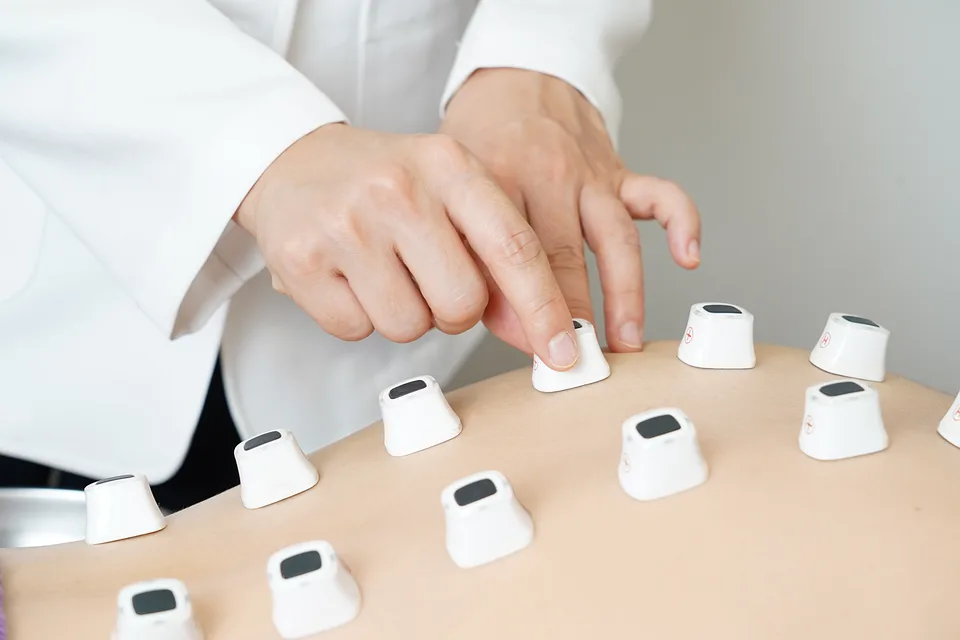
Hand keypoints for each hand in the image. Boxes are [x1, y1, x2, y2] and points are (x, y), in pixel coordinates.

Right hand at [235, 123, 581, 369]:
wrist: (289, 161)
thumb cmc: (382, 183)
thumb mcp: (445, 188)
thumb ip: (495, 249)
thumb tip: (538, 332)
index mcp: (448, 163)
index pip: (514, 246)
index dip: (544, 308)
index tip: (564, 350)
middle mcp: (398, 189)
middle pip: (463, 303)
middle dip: (453, 311)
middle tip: (427, 279)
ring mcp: (347, 225)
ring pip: (410, 326)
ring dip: (404, 315)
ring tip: (382, 270)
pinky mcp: (301, 261)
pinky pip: (355, 330)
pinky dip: (356, 317)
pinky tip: (346, 276)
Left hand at [441, 69, 701, 352]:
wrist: (515, 83)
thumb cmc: (480, 145)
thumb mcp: (457, 196)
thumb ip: (476, 261)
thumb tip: (514, 330)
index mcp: (497, 181)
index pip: (513, 258)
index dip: (529, 313)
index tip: (541, 354)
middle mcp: (547, 176)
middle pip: (564, 258)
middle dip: (574, 317)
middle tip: (579, 364)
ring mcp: (588, 175)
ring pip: (613, 240)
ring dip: (623, 294)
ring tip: (624, 341)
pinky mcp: (619, 173)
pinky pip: (660, 196)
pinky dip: (681, 222)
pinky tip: (689, 256)